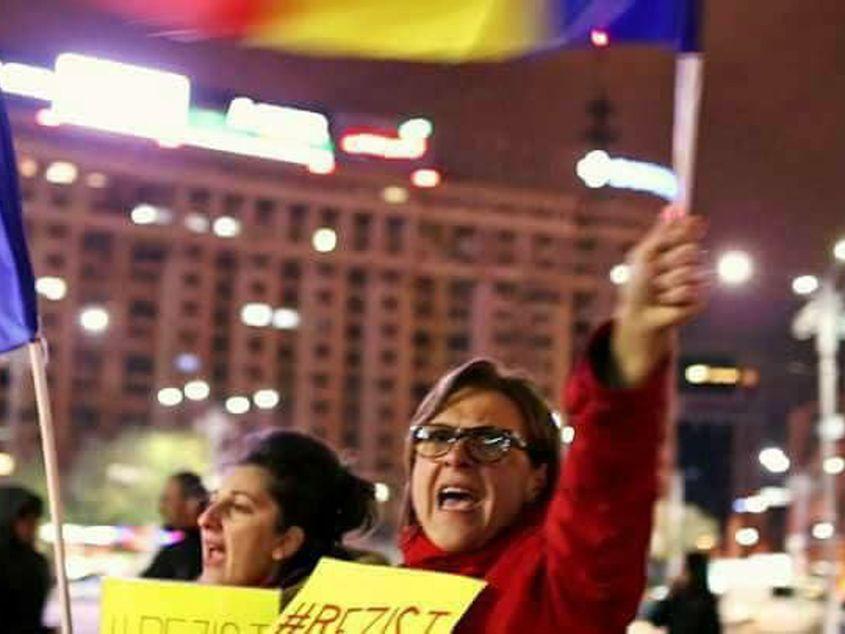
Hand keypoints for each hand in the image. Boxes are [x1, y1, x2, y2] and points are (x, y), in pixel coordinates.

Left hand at [611, 206, 707, 384]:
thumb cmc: (637, 283)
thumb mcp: (645, 254)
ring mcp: (696, 281)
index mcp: (677, 249)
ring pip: (690, 273)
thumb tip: (674, 206)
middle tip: (656, 273)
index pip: (690, 232)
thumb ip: (662, 232)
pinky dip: (674, 297)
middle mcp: (689, 263)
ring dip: (668, 283)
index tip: (691, 224)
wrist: (638, 313)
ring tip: (660, 291)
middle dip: (669, 262)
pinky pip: (692, 291)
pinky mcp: (700, 300)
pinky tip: (668, 303)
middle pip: (692, 251)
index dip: (688, 229)